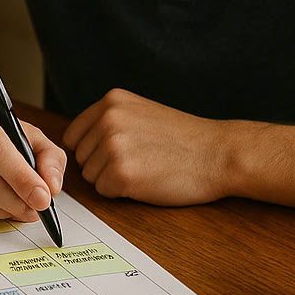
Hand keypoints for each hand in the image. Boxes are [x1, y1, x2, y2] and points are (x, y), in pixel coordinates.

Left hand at [62, 89, 227, 205]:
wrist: (219, 154)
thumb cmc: (186, 139)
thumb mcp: (141, 112)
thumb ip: (110, 120)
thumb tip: (78, 142)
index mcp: (111, 101)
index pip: (75, 135)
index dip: (93, 150)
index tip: (116, 154)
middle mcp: (108, 119)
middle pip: (82, 157)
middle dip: (104, 165)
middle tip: (139, 161)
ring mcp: (113, 145)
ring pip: (91, 176)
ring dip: (113, 180)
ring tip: (145, 169)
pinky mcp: (121, 173)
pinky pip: (104, 191)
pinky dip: (122, 193)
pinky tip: (147, 181)